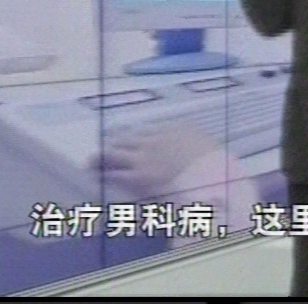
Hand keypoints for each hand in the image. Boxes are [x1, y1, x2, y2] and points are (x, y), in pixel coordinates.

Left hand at [88, 122, 219, 197]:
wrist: (209, 176)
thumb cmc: (215, 165)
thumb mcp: (208, 147)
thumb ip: (196, 144)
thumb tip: (195, 147)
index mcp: (175, 129)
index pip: (147, 131)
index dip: (136, 138)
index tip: (131, 142)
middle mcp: (155, 139)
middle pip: (127, 138)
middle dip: (115, 144)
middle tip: (104, 149)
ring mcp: (144, 156)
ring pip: (115, 151)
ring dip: (103, 156)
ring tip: (93, 160)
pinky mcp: (137, 176)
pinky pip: (115, 173)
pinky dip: (106, 173)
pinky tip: (98, 176)